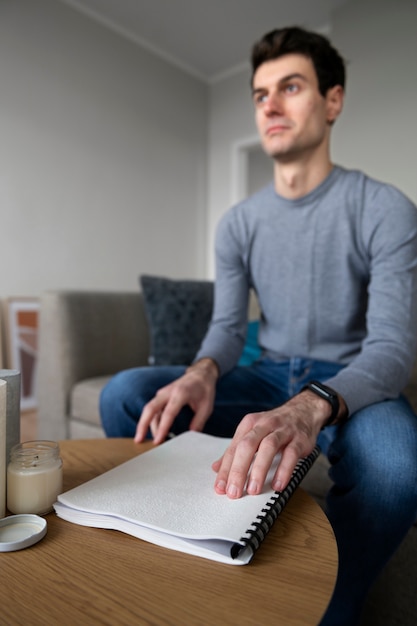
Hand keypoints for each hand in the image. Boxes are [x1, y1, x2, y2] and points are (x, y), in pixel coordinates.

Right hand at [134, 358, 218, 444]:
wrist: (200, 374)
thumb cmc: (204, 389)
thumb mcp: (207, 406)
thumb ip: (199, 421)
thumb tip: (191, 436)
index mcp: (181, 393)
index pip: (168, 413)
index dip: (162, 428)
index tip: (158, 441)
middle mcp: (168, 392)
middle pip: (150, 408)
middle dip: (142, 425)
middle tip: (139, 440)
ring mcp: (163, 393)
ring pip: (149, 409)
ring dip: (145, 424)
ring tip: (146, 440)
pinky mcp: (161, 396)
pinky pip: (153, 409)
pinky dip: (150, 420)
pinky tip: (153, 432)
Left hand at [212, 390, 331, 498]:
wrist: (303, 410)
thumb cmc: (274, 426)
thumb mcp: (253, 433)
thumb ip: (236, 451)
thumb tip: (216, 468)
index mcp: (249, 424)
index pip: (234, 448)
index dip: (226, 469)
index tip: (220, 488)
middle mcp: (264, 424)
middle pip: (247, 446)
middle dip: (238, 470)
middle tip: (233, 492)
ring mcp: (283, 430)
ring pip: (268, 447)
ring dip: (259, 470)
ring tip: (253, 490)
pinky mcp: (299, 439)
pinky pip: (291, 454)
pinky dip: (284, 470)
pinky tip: (278, 485)